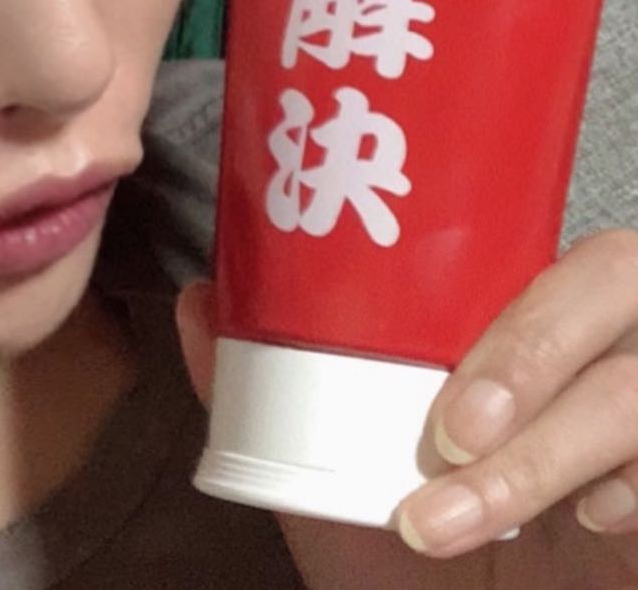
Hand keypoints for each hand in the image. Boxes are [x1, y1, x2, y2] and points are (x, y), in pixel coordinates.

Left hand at [177, 231, 637, 581]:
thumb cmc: (409, 574)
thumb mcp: (326, 487)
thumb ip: (264, 393)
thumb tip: (198, 299)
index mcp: (517, 328)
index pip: (536, 238)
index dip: (490, 243)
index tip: (411, 308)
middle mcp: (597, 356)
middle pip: (617, 272)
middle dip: (532, 343)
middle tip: (448, 427)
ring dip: (555, 435)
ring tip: (461, 503)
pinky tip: (591, 525)